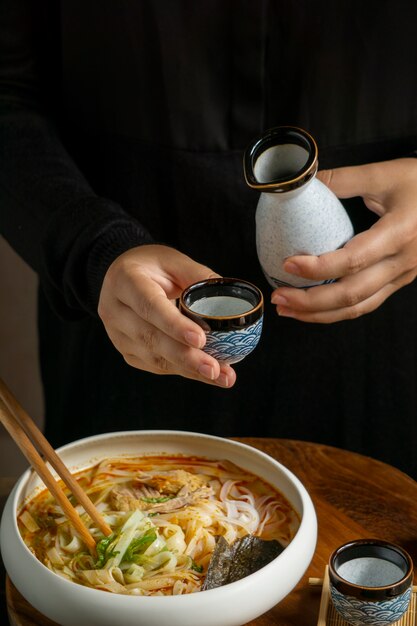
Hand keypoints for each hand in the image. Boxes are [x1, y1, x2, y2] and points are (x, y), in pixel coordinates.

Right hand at [98, 244, 235, 386]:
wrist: (124, 276)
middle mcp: (114, 310)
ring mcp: (117, 334)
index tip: (201, 339)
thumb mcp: (174, 261)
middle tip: (214, 369)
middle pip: (150, 338)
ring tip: (221, 376)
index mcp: (125, 280)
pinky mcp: (126, 350)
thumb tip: (228, 301)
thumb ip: (199, 276)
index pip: (149, 306)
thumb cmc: (152, 266)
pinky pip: (155, 365)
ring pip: (153, 357)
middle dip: (186, 356)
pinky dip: (183, 371)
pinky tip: (206, 374)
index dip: (174, 325)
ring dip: (189, 369)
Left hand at [271, 158, 416, 322]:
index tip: (288, 264)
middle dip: (310, 302)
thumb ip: (343, 178)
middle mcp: (403, 262)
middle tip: (278, 298)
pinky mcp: (398, 282)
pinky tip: (313, 309)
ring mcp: (402, 276)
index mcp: (400, 233)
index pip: (354, 260)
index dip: (319, 268)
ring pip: (358, 308)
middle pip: (352, 294)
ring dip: (319, 314)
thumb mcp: (386, 173)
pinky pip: (366, 305)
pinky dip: (336, 312)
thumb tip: (301, 182)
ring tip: (287, 310)